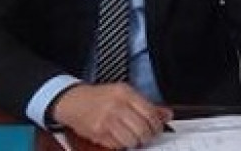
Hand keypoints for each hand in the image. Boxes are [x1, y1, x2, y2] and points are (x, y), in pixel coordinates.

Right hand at [51, 82, 171, 148]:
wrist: (73, 101)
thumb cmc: (100, 97)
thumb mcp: (124, 93)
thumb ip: (146, 104)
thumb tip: (167, 114)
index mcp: (125, 93)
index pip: (150, 114)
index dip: (157, 126)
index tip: (157, 129)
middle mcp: (116, 106)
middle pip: (143, 130)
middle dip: (147, 137)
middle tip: (145, 136)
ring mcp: (107, 120)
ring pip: (132, 141)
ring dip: (134, 142)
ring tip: (131, 137)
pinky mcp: (99, 133)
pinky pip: (118, 146)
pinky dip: (121, 145)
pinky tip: (118, 137)